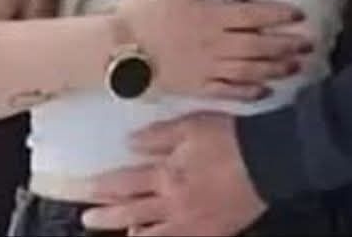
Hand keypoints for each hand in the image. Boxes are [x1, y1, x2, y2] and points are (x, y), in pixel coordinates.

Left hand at [82, 112, 265, 235]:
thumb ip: (158, 136)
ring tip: (119, 232)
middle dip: (106, 216)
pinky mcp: (211, 232)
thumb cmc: (230, 137)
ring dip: (130, 231)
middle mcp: (174, 203)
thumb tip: (130, 142)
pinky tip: (150, 236)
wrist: (268, 160)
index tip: (83, 188)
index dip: (101, 187)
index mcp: (168, 174)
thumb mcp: (191, 125)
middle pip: (131, 213)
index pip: (125, 183)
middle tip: (87, 218)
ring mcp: (191, 222)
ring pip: (152, 234)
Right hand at [115, 0, 311, 99]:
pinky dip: (250, 93)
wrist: (114, 50)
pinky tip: (266, 92)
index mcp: (210, 16)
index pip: (254, 15)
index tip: (299, 16)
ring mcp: (207, 69)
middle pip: (260, 45)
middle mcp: (215, 44)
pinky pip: (229, 93)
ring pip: (251, 70)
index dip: (280, 15)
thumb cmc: (139, 11)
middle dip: (288, 44)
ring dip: (277, 68)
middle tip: (310, 44)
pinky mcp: (196, 89)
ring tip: (297, 67)